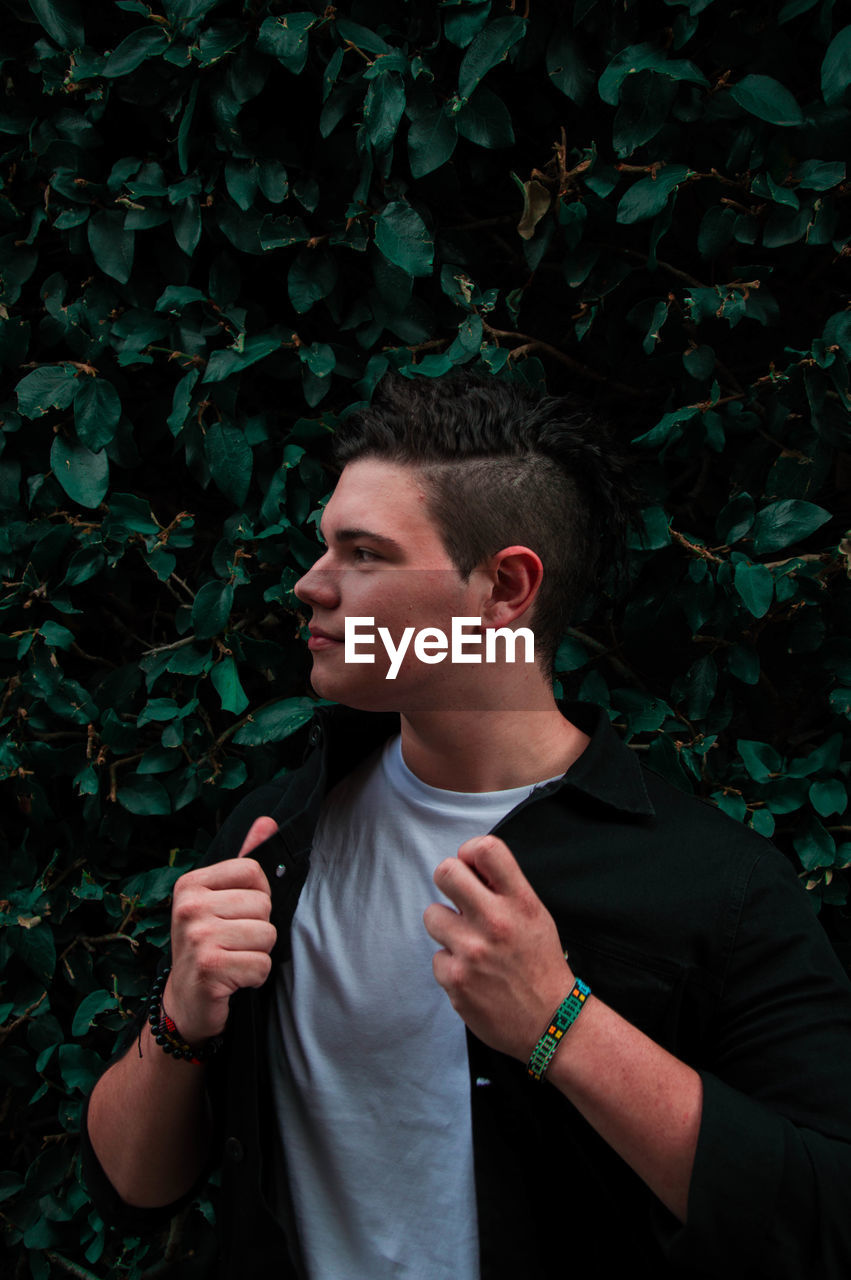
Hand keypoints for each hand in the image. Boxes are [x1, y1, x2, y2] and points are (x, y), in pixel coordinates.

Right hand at [164, 816, 277, 1044]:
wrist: (185, 1001)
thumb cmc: (208, 945)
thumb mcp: (219, 900)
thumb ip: (244, 861)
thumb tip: (268, 821)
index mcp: (190, 884)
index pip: (254, 871)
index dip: (258, 896)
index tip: (237, 914)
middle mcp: (189, 907)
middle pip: (263, 905)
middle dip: (259, 929)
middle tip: (232, 944)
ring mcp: (197, 938)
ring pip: (267, 936)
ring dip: (258, 954)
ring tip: (233, 960)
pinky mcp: (209, 969)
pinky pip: (261, 965)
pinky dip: (254, 977)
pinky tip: (232, 979)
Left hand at [423, 834, 573, 1060]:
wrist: (552, 1022)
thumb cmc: (541, 965)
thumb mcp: (536, 916)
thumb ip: (505, 890)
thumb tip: (470, 865)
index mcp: (521, 902)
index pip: (486, 849)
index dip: (470, 852)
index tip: (472, 867)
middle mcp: (496, 922)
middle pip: (446, 872)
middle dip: (448, 882)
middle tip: (459, 899)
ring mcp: (472, 951)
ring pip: (432, 914)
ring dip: (446, 926)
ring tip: (468, 942)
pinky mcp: (455, 979)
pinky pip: (437, 956)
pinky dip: (451, 965)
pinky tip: (473, 975)